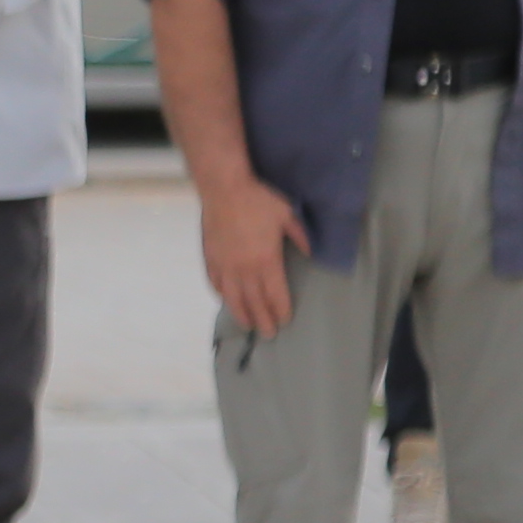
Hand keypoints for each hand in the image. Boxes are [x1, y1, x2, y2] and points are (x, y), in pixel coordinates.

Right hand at [198, 173, 309, 337]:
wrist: (224, 188)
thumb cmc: (259, 200)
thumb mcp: (288, 215)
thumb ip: (300, 236)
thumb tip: (311, 254)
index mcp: (266, 260)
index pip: (275, 293)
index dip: (280, 309)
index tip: (284, 320)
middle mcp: (244, 268)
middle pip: (254, 301)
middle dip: (262, 319)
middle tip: (268, 334)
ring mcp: (225, 264)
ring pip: (232, 297)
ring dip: (241, 313)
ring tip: (247, 325)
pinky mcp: (211, 257)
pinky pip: (215, 282)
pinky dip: (221, 294)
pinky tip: (226, 300)